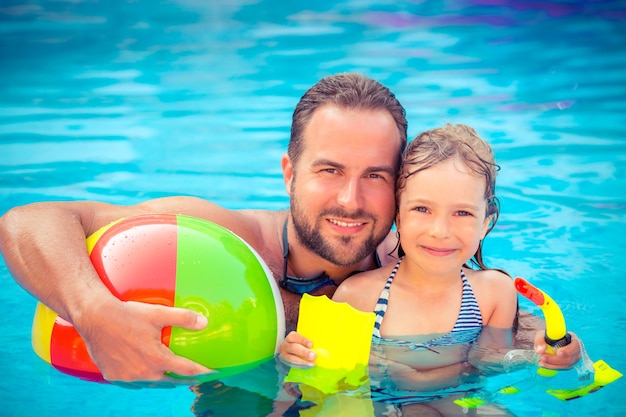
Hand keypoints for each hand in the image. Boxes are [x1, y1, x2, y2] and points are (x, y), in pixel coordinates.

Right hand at [76, 300, 213, 387]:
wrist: (95, 318)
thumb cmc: (128, 314)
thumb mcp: (158, 313)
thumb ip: (183, 318)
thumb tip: (205, 323)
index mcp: (156, 359)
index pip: (186, 370)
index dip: (203, 372)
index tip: (213, 372)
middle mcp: (143, 372)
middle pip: (170, 381)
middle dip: (184, 379)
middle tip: (195, 376)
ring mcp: (127, 377)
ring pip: (151, 383)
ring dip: (164, 380)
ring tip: (173, 375)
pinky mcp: (113, 376)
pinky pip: (133, 381)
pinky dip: (143, 377)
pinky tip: (146, 371)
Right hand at [278, 331, 314, 367]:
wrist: (291, 353)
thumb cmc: (300, 345)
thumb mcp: (303, 341)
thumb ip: (308, 343)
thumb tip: (318, 347)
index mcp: (291, 337)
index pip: (295, 337)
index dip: (303, 341)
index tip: (311, 345)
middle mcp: (285, 345)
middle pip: (293, 348)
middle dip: (304, 352)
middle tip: (313, 356)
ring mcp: (284, 355)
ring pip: (291, 358)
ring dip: (302, 362)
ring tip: (311, 364)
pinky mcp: (286, 363)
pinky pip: (292, 365)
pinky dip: (300, 366)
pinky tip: (307, 367)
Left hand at [534, 330, 580, 369]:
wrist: (548, 342)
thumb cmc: (547, 336)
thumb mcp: (542, 335)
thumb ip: (540, 341)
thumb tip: (540, 351)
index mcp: (573, 339)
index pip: (576, 346)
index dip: (568, 350)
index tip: (558, 353)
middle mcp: (576, 350)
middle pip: (570, 358)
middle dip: (555, 359)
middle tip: (542, 357)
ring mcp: (573, 358)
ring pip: (566, 365)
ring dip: (552, 364)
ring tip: (541, 361)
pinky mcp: (568, 364)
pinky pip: (562, 368)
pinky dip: (552, 367)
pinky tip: (543, 364)